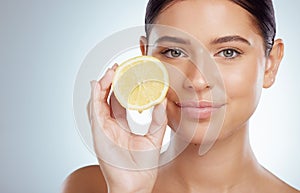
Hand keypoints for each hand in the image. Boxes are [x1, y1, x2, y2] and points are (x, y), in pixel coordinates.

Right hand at [88, 65, 166, 192]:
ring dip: (101, 86)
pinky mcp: (98, 133)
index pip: (119, 101)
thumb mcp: (155, 138)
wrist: (136, 183)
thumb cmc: (143, 165)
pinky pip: (94, 111)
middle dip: (110, 82)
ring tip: (110, 72)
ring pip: (98, 102)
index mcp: (121, 125)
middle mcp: (110, 125)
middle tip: (117, 68)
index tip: (128, 74)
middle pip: (107, 98)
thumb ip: (158, 119)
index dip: (122, 87)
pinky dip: (95, 97)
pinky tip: (98, 85)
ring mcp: (103, 129)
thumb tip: (162, 100)